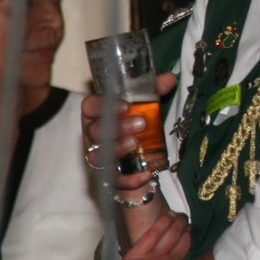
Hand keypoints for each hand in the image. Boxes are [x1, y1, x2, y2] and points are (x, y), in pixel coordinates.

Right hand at [82, 73, 177, 195]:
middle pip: (96, 132)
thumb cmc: (138, 128)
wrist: (144, 160)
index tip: (125, 104)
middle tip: (141, 123)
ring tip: (137, 143)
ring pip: (99, 156)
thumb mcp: (146, 108)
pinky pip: (116, 181)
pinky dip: (131, 178)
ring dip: (118, 150)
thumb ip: (154, 92)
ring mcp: (101, 159)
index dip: (102, 105)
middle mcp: (95, 138)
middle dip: (118, 127)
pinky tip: (147, 173)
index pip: (90, 107)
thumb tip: (170, 78)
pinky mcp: (111, 179)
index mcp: (99, 117)